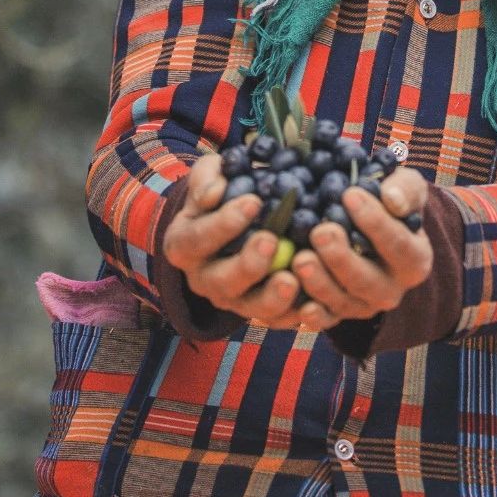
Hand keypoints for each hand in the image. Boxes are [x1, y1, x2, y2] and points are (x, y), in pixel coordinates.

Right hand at [161, 152, 310, 328]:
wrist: (234, 222)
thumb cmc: (222, 193)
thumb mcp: (209, 175)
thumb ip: (207, 178)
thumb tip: (215, 193)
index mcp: (184, 246)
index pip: (197, 239)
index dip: (223, 224)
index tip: (253, 202)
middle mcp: (203, 279)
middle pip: (221, 281)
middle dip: (247, 264)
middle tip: (271, 240)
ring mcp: (232, 300)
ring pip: (250, 308)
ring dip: (271, 297)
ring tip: (291, 279)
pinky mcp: (260, 313)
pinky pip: (278, 320)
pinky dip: (296, 314)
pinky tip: (313, 302)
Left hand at [289, 167, 432, 326]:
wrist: (370, 226)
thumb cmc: (389, 202)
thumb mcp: (407, 188)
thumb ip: (405, 191)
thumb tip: (392, 198)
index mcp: (414, 260)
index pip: (398, 244)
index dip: (375, 221)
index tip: (349, 194)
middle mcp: (391, 290)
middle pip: (368, 281)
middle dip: (342, 258)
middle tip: (320, 232)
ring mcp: (363, 305)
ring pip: (343, 303)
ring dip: (320, 284)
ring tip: (300, 258)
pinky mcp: (337, 314)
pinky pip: (324, 320)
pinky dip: (311, 315)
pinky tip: (299, 303)